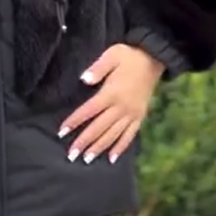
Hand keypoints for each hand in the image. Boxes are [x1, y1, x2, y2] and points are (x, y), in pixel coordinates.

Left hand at [57, 44, 163, 164]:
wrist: (154, 58)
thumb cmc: (128, 56)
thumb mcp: (112, 55)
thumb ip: (97, 68)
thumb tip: (84, 79)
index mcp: (112, 92)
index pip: (89, 110)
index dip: (74, 121)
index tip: (61, 132)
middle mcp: (122, 107)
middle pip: (99, 128)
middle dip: (84, 142)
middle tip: (71, 155)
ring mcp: (132, 113)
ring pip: (113, 135)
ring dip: (99, 148)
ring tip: (87, 160)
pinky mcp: (140, 116)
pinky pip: (130, 135)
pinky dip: (121, 147)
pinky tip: (112, 158)